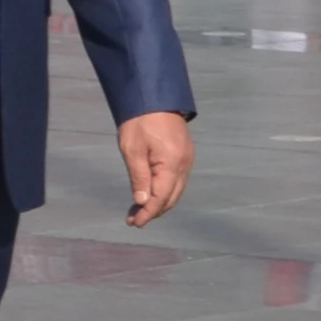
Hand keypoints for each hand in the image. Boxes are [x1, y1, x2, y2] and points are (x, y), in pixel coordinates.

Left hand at [117, 111, 192, 225]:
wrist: (155, 97)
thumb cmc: (140, 122)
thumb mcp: (133, 150)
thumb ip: (138, 178)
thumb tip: (142, 202)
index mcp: (172, 164)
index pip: (161, 197)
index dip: (148, 213)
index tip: (134, 223)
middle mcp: (184, 165)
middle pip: (172, 198)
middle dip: (153, 211)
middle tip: (133, 219)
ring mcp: (187, 160)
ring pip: (176, 191)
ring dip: (159, 202)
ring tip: (138, 209)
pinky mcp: (185, 155)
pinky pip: (177, 181)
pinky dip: (164, 191)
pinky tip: (150, 192)